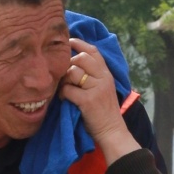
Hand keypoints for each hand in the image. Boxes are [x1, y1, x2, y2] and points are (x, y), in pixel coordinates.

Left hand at [60, 37, 140, 164]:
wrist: (112, 131)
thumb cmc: (103, 112)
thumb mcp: (103, 88)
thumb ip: (94, 75)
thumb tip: (73, 62)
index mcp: (106, 74)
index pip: (93, 51)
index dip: (79, 43)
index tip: (67, 42)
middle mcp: (103, 78)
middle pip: (81, 58)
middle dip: (68, 64)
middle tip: (63, 75)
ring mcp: (96, 88)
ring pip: (73, 72)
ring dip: (63, 80)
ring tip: (63, 88)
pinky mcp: (88, 100)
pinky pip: (68, 89)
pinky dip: (62, 94)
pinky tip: (63, 98)